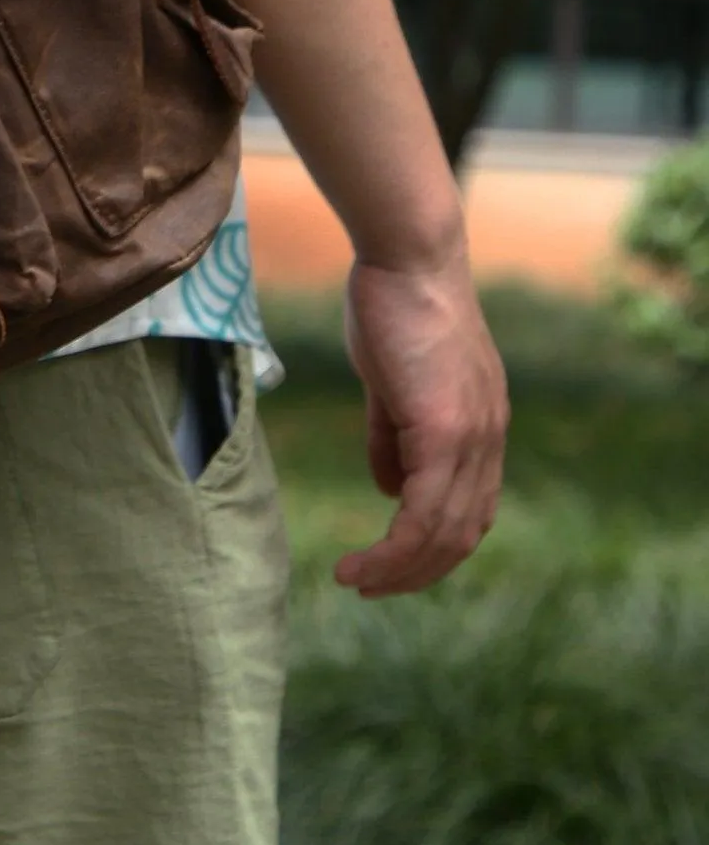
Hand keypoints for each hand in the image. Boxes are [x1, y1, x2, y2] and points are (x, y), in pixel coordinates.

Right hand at [336, 253, 508, 595]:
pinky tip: (361, 560)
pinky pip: (420, 511)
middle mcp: (487, 441)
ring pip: (443, 533)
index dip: (433, 546)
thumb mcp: (391, 380)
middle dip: (417, 572)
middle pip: (462, 534)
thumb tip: (388, 487)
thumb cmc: (394, 304)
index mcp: (479, 427)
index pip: (469, 510)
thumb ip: (392, 434)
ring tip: (357, 580)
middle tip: (370, 587)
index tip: (390, 562)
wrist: (409, 257)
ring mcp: (470, 438)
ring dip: (400, 569)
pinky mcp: (443, 430)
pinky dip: (393, 548)